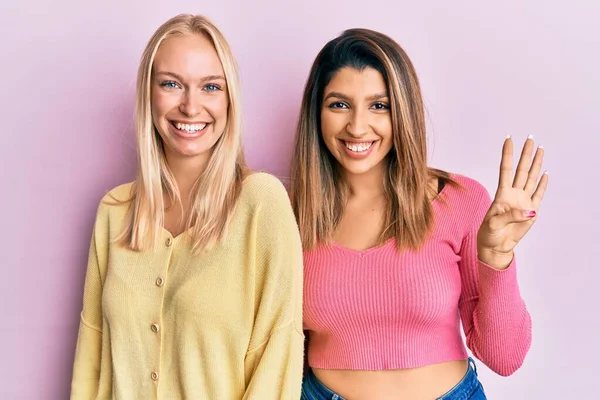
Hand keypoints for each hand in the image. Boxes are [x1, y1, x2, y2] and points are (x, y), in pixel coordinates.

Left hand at [477, 136, 547, 269]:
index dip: (507, 154)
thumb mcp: (494, 224)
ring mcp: (523, 201)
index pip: (506, 169)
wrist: (495, 246)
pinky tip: (545, 173)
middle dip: (526, 154)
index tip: (508, 139)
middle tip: (531, 138)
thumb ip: (510, 216)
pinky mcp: (531, 211)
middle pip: (522, 170)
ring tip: (540, 149)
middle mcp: (513, 194)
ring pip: (531, 178)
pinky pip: (539, 194)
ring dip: (536, 164)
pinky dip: (543, 184)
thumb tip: (530, 211)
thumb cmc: (489, 234)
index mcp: (502, 194)